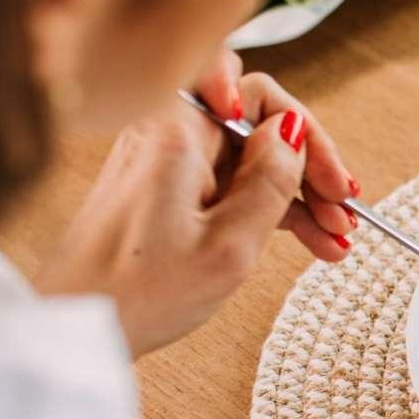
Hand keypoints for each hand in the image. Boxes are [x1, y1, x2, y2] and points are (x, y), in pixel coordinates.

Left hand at [39, 50, 354, 354]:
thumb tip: (291, 132)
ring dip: (296, 193)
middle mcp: (166, 135)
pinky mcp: (160, 191)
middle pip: (256, 123)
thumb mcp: (228, 246)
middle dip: (307, 164)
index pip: (256, 92)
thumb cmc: (137, 294)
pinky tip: (307, 241)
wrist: (75, 327)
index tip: (326, 174)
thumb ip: (270, 182)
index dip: (300, 127)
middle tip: (343, 209)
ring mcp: (163, 162)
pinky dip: (266, 208)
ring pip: (248, 158)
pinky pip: (227, 184)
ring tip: (336, 239)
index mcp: (176, 133)